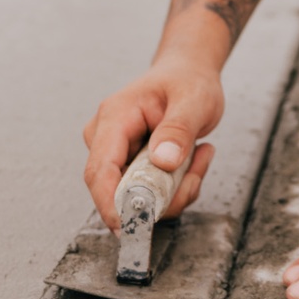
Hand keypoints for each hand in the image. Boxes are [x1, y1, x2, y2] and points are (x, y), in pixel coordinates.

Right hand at [83, 57, 223, 229]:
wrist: (188, 72)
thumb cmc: (186, 80)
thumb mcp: (193, 100)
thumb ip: (178, 130)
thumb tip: (162, 161)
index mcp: (115, 117)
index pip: (100, 170)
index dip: (111, 204)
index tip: (132, 225)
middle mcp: (107, 137)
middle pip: (120, 190)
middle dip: (162, 195)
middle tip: (195, 174)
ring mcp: (116, 153)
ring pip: (139, 195)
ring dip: (175, 188)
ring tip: (198, 156)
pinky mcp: (130, 165)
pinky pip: (150, 192)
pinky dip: (176, 185)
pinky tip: (193, 159)